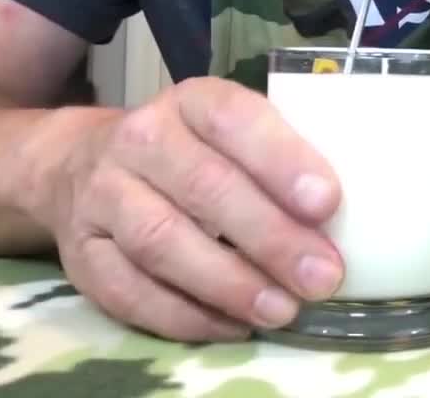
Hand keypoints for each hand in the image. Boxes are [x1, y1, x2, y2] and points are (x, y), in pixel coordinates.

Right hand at [30, 77, 342, 341]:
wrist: (79, 165)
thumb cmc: (191, 152)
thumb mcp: (232, 134)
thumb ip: (281, 160)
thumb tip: (350, 218)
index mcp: (191, 102)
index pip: (234, 119)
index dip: (280, 158)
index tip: (328, 201)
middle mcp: (140, 140)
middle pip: (204, 187)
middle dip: (270, 236)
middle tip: (322, 276)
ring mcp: (103, 196)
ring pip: (162, 242)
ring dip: (229, 282)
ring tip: (282, 309)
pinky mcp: (81, 254)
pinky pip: (130, 291)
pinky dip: (185, 315)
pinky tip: (232, 326)